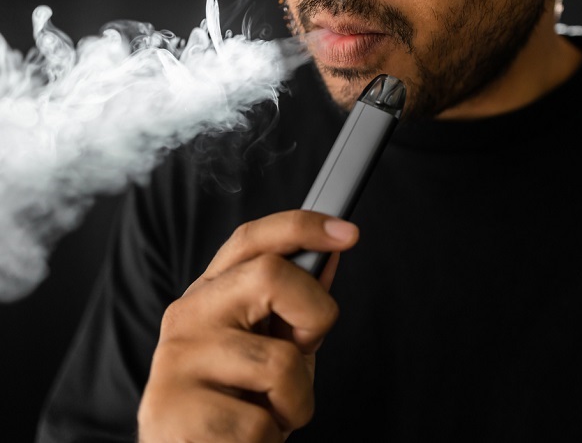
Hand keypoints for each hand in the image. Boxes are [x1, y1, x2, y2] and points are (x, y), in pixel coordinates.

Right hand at [137, 210, 358, 441]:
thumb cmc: (237, 404)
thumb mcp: (274, 349)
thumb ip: (297, 306)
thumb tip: (330, 256)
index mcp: (212, 293)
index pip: (252, 240)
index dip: (302, 226)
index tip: (348, 232)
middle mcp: (188, 316)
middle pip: (270, 276)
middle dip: (314, 316)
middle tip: (302, 352)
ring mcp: (175, 361)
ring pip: (280, 363)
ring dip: (294, 402)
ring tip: (266, 415)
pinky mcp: (169, 410)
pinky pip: (258, 423)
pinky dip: (268, 440)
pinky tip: (244, 441)